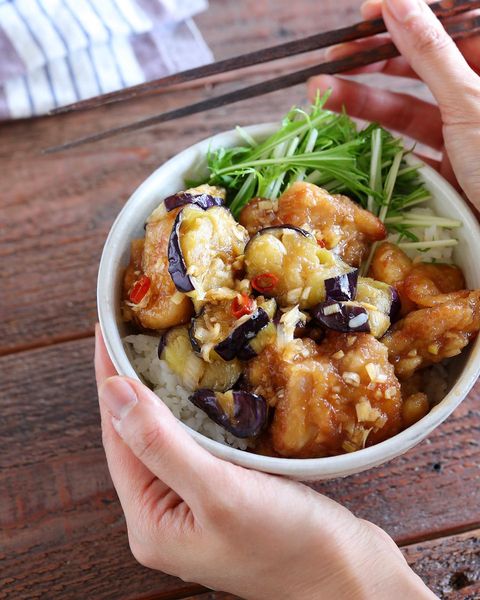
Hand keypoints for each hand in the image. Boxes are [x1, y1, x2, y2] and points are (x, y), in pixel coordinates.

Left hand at [95, 325, 434, 599]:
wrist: (348, 578)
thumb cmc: (287, 543)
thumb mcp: (219, 492)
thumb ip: (161, 444)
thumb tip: (114, 391)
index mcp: (150, 520)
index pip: (119, 434)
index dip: (110, 378)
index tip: (107, 329)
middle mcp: (166, 513)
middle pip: (138, 435)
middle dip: (133, 383)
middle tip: (132, 331)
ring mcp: (196, 505)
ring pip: (169, 436)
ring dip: (162, 394)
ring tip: (159, 348)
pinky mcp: (227, 495)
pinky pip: (198, 443)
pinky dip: (194, 411)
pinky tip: (203, 387)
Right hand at [308, 0, 479, 207]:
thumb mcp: (467, 99)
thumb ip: (430, 52)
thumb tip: (396, 2)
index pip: (449, 20)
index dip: (408, 12)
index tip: (367, 13)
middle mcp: (477, 90)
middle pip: (422, 61)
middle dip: (375, 58)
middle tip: (334, 56)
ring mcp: (462, 127)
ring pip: (409, 103)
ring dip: (365, 98)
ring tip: (322, 92)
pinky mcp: (448, 160)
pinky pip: (409, 141)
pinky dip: (380, 137)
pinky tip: (350, 130)